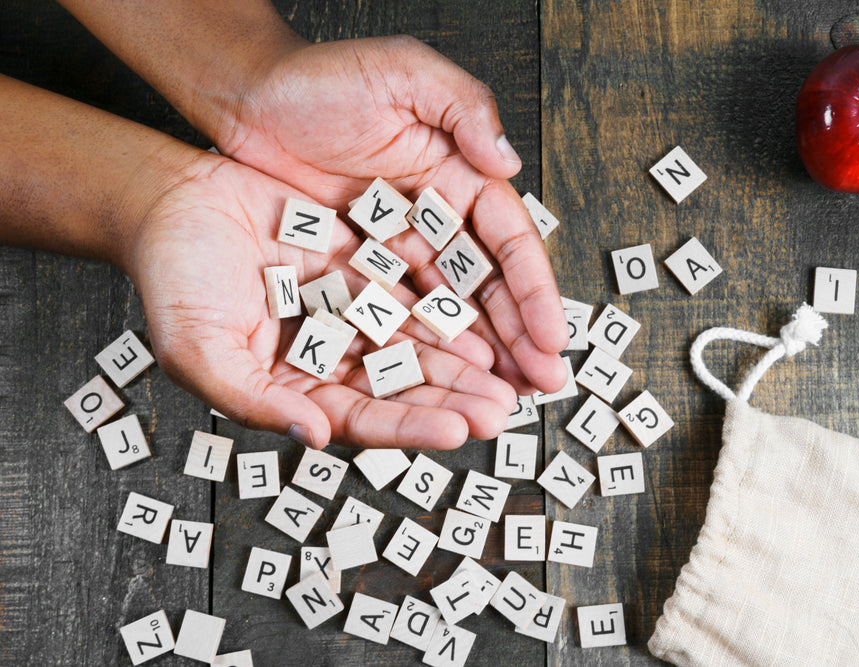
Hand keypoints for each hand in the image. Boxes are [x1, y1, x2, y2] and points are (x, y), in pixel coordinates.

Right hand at [128, 151, 517, 448]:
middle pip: (399, 387)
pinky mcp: (359, 268)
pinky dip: (442, 305)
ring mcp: (347, 312)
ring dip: (459, 359)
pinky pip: (409, 290)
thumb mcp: (198, 349)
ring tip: (506, 373)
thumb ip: (253, 399)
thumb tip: (315, 437)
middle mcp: (328, 356)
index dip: (408, 427)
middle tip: (501, 412)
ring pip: (413, 343)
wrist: (172, 202)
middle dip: (451, 399)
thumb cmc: (173, 280)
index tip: (456, 431)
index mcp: (292, 387)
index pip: (360, 416)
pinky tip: (480, 318)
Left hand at [214, 36, 568, 393]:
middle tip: (541, 386)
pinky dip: (421, 346)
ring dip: (479, 353)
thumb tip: (508, 162)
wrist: (249, 97)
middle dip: (519, 337)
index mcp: (461, 173)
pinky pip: (396, 311)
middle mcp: (438, 215)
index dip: (534, 292)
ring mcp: (399, 243)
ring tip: (500, 399)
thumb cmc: (323, 76)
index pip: (509, 242)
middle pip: (488, 286)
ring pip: (449, 308)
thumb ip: (464, 108)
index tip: (551, 339)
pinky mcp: (360, 263)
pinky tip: (440, 380)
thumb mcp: (405, 71)